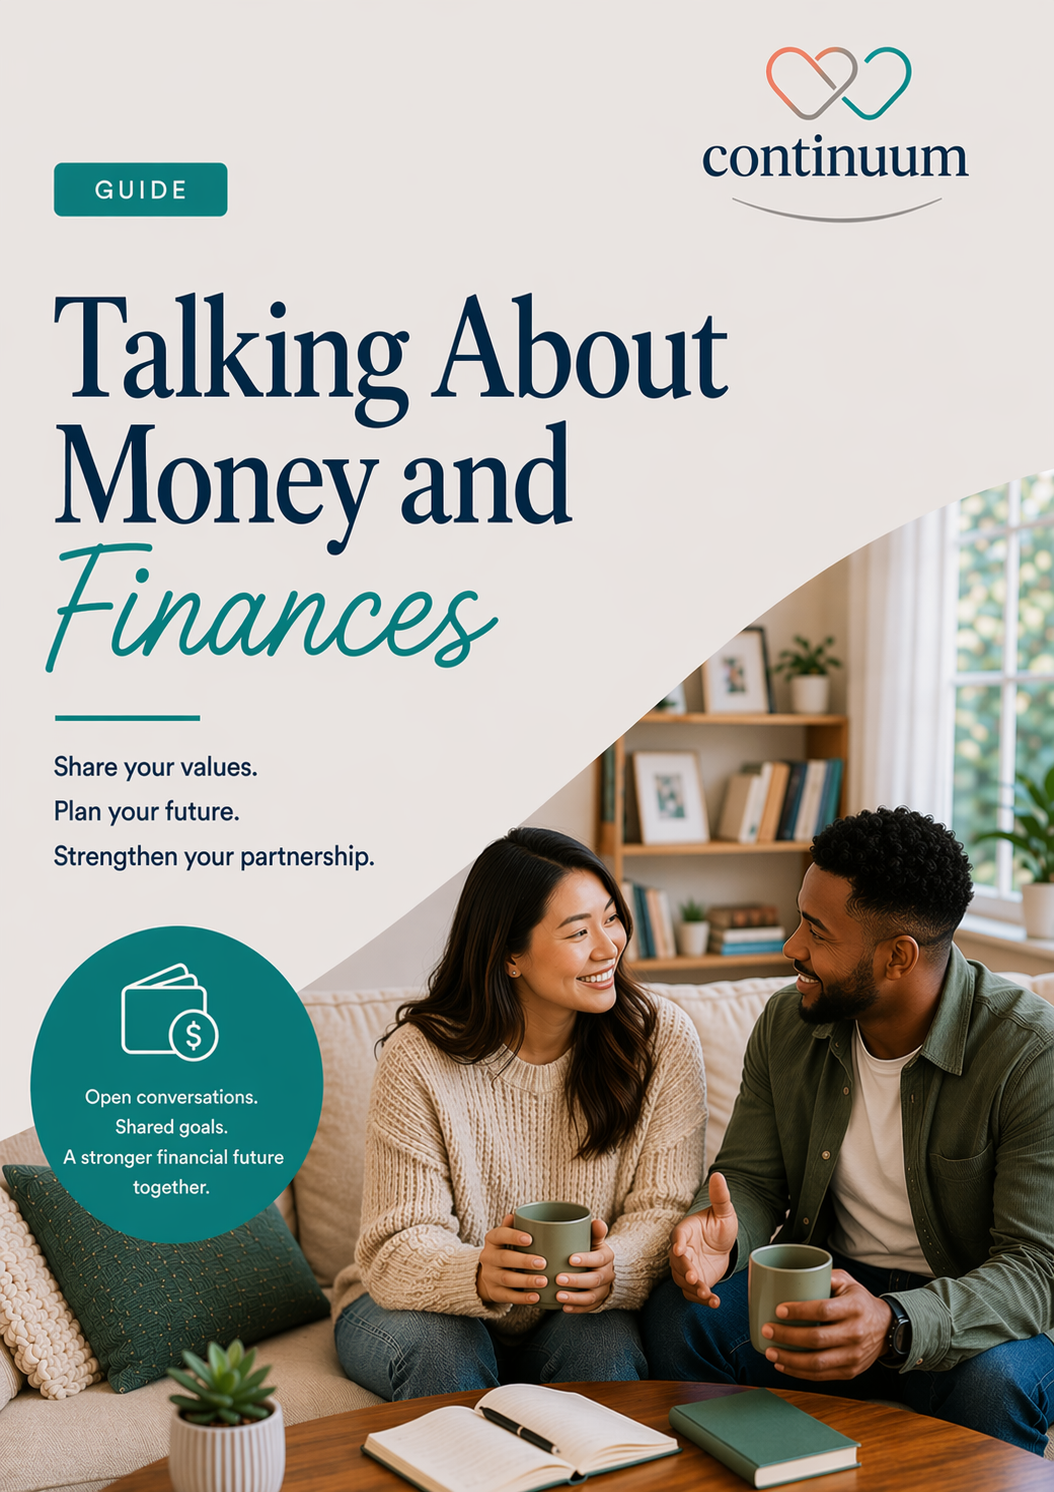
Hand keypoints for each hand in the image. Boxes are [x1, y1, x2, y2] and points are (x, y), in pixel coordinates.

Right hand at [476, 1214, 548, 1304]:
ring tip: (543, 1281)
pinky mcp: (494, 1293)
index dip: (513, 1236)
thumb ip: (512, 1227)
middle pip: (504, 1259)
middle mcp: (487, 1257)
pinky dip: (522, 1298)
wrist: (488, 1274)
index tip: (530, 1239)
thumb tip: (515, 1213)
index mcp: (491, 1240)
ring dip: (526, 1280)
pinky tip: (537, 1296)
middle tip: (543, 1262)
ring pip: (506, 1279)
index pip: (499, 1235)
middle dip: (524, 1261)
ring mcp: (490, 1276)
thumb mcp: (505, 1237)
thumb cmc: (505, 1249)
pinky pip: (508, 1296)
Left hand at [554, 1219, 615, 1312]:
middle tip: (558, 1278)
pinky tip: (563, 1307)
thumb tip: (597, 1222)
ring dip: (575, 1298)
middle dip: (576, 1280)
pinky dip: (577, 1309)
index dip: (586, 1259)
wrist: (603, 1267)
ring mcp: (603, 1290)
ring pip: (591, 1296)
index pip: (599, 1259)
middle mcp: (608, 1274)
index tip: (570, 1259)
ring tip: (558, 1296)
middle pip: (594, 1279)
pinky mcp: (598, 1302)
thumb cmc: (592, 1249)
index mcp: (607, 1257)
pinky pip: (589, 1308)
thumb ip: (594, 1232)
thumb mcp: (595, 1239)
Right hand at [670, 1172, 738, 1305]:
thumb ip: (720, 1197)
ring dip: (694, 1288)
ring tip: (708, 1293)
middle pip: (678, 1262)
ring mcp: (687, 1268)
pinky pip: (693, 1293)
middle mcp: (682, 1251)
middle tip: (695, 1278)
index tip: (680, 1250)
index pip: (678, 1236)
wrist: (723, 1246)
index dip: (678, 1244)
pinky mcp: (694, 1282)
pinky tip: (714, 1302)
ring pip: (684, 1280)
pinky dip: (702, 1299)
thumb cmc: (719, 1226)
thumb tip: (718, 1174)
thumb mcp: (724, 1212)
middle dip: (686, 1271)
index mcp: (685, 1231)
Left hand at [761, 1269, 893, 1379]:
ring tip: (771, 1352)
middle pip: (817, 1339)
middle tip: (767, 1330)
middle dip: (787, 1336)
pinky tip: (784, 1365)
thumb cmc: (860, 1302)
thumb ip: (825, 1276)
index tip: (779, 1310)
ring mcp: (854, 1356)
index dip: (799, 1311)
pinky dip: (799, 1373)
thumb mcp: (848, 1282)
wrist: (886, 1329)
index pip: (823, 1310)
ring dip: (790, 1359)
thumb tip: (794, 1274)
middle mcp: (856, 1333)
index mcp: (854, 1307)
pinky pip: (821, 1376)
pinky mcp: (850, 1371)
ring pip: (817, 1363)